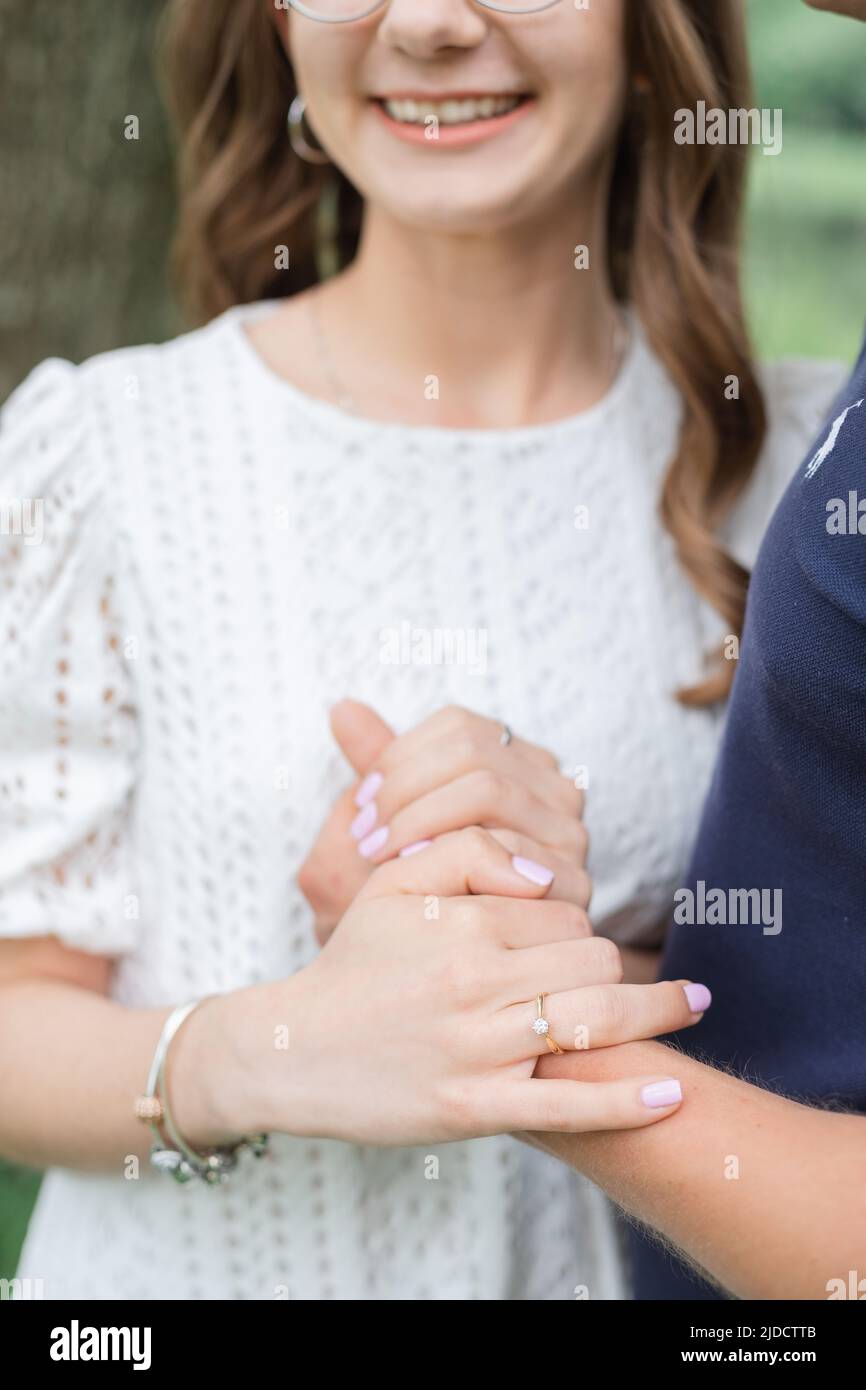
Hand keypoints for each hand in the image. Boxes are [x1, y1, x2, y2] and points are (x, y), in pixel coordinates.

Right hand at [236, 829, 702, 1146]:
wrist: (291, 1052)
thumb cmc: (351, 965)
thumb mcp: (390, 884)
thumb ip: (465, 854)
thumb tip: (545, 871)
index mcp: (461, 924)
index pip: (562, 909)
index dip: (571, 918)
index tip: (560, 935)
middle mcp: (476, 983)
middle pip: (592, 959)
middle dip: (605, 960)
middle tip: (596, 971)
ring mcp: (478, 1051)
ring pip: (595, 1020)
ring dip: (655, 1012)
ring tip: (694, 1005)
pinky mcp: (473, 1110)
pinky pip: (567, 1108)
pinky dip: (626, 1103)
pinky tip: (672, 1094)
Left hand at [298, 700, 589, 944]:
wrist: (432, 986)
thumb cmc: (404, 904)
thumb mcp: (381, 832)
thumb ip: (373, 768)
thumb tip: (342, 706)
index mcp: (512, 763)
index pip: (460, 727)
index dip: (401, 757)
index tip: (360, 802)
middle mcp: (551, 790)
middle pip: (474, 753)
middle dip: (407, 791)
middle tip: (365, 837)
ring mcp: (569, 835)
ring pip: (490, 789)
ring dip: (423, 822)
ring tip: (381, 860)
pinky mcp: (573, 883)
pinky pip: (511, 844)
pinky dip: (454, 858)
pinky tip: (420, 884)